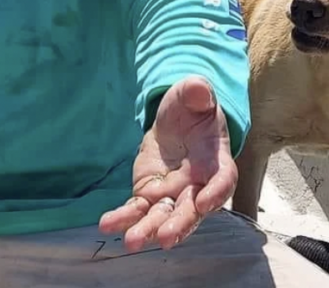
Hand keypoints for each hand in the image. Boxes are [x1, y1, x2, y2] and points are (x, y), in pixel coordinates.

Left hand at [99, 75, 236, 251]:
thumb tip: (200, 89)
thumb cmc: (192, 108)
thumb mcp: (194, 94)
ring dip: (148, 229)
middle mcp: (197, 185)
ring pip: (163, 216)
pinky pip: (136, 208)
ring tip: (132, 241)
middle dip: (179, 224)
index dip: (216, 194)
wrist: (177, 120)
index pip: (221, 181)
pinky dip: (123, 218)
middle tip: (165, 238)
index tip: (204, 203)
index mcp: (216, 161)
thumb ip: (198, 92)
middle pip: (191, 210)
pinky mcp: (149, 193)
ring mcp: (173, 193)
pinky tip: (107, 225)